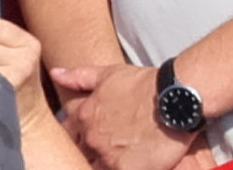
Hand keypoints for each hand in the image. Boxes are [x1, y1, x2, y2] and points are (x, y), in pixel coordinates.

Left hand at [53, 62, 198, 169]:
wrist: (177, 97)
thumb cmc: (146, 84)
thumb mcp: (110, 73)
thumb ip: (80, 76)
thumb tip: (55, 73)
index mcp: (85, 116)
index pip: (67, 133)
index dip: (77, 134)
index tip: (91, 133)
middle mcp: (91, 138)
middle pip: (80, 152)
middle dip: (90, 150)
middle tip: (112, 142)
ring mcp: (106, 156)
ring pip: (93, 166)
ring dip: (103, 161)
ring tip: (122, 151)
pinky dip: (120, 167)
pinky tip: (132, 161)